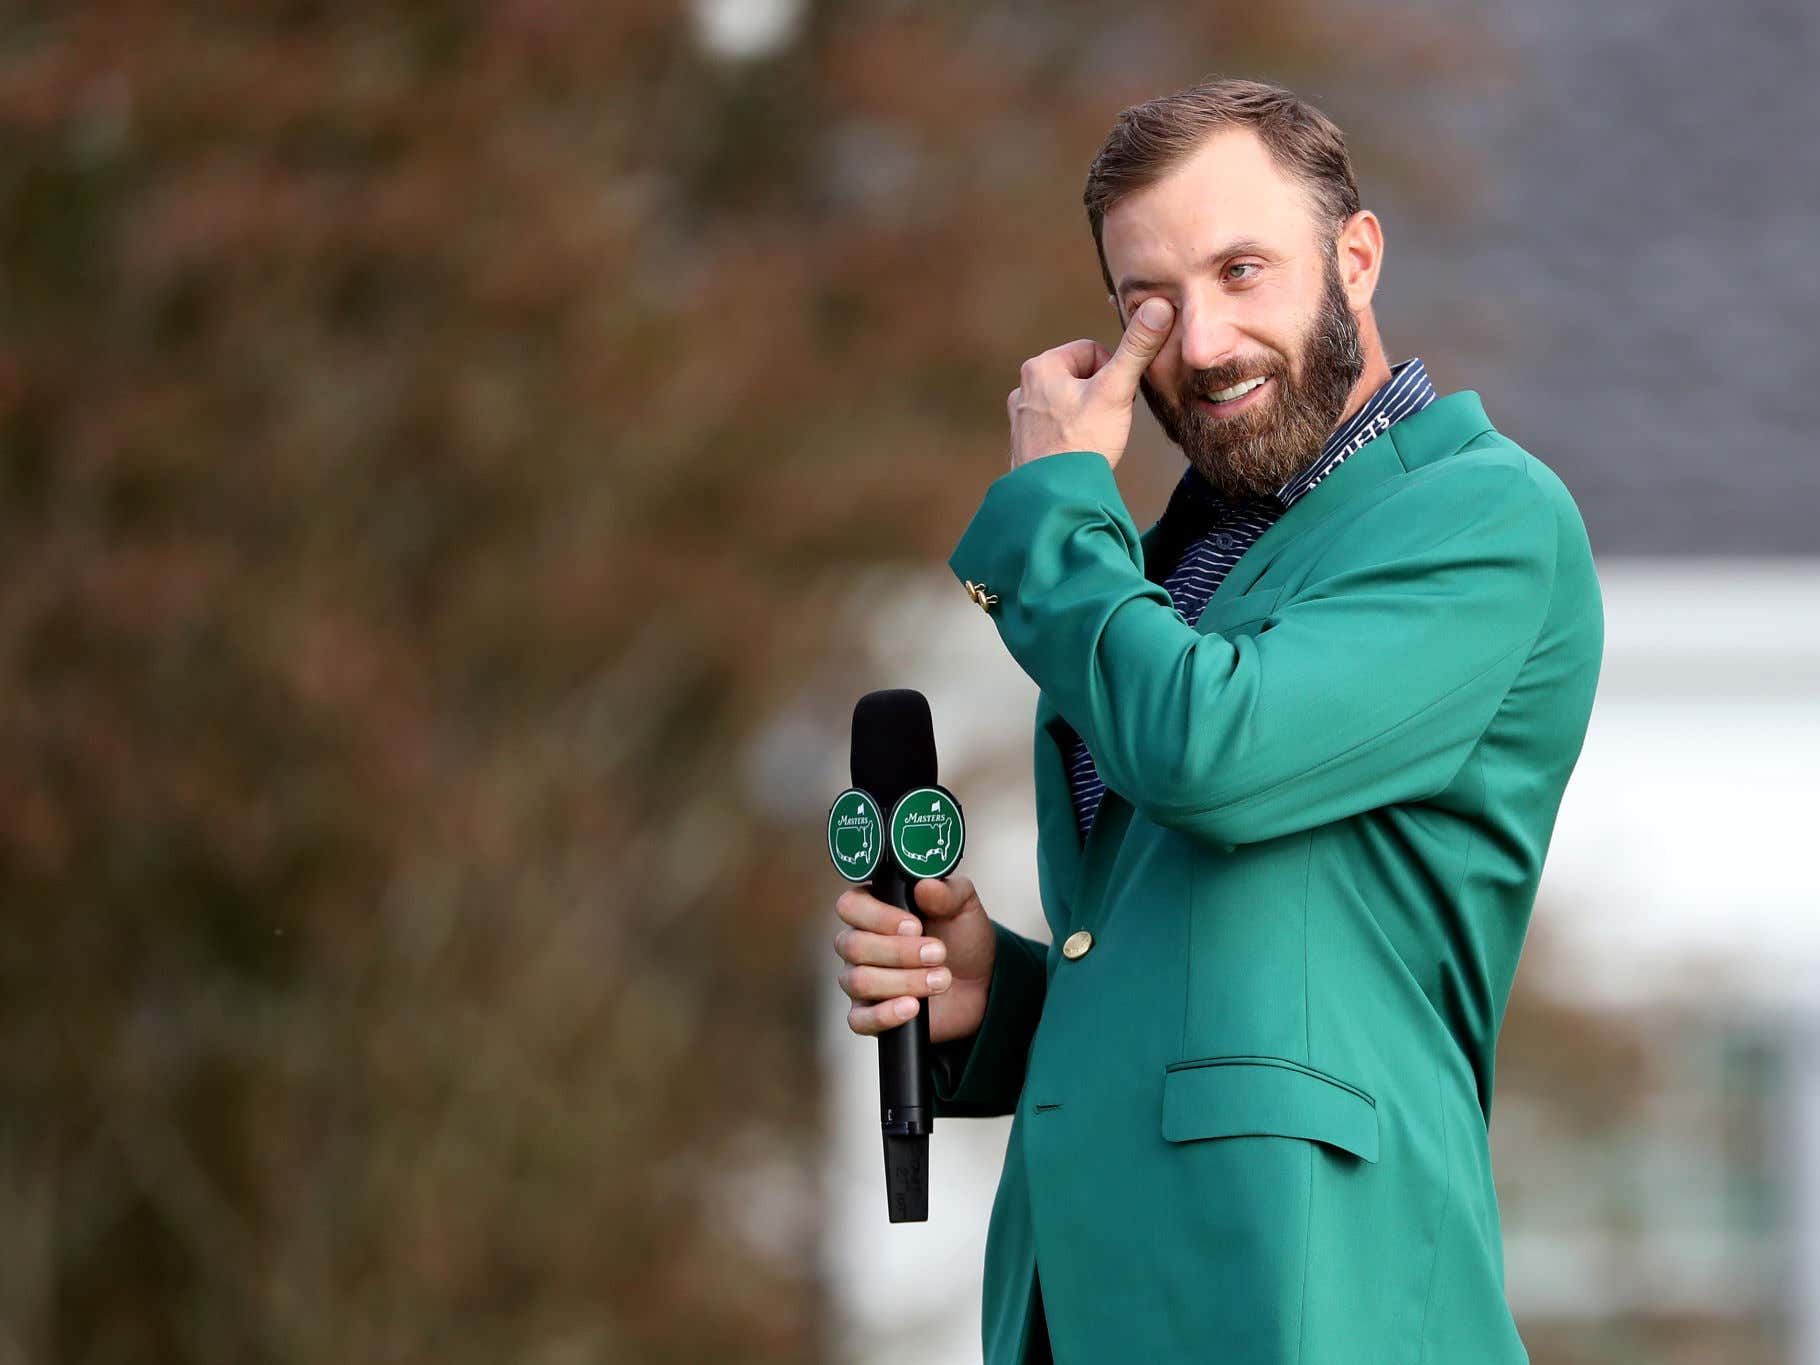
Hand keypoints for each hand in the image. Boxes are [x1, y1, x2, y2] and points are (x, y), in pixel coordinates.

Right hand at [834, 874, 995, 1042]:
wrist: (981, 984)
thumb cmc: (963, 939)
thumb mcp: (964, 908)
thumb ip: (947, 892)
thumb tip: (925, 886)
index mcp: (873, 910)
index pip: (850, 906)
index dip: (878, 916)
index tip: (914, 925)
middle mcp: (859, 944)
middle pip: (853, 946)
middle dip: (900, 952)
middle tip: (938, 952)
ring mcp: (860, 981)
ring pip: (859, 981)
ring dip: (905, 981)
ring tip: (942, 979)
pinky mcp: (870, 1015)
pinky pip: (859, 1020)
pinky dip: (886, 1014)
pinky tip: (913, 1007)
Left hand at [1005, 296, 1174, 471]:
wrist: (1054, 499)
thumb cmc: (1082, 444)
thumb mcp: (1115, 391)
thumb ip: (1136, 349)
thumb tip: (1159, 306)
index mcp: (1040, 366)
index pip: (1093, 351)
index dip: (1113, 375)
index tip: (1115, 401)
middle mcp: (1023, 387)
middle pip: (1081, 377)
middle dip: (1100, 396)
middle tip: (1105, 423)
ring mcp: (1021, 416)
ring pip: (1070, 402)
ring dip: (1086, 416)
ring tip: (1092, 440)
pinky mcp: (1023, 441)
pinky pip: (1056, 426)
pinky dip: (1070, 435)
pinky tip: (1077, 452)